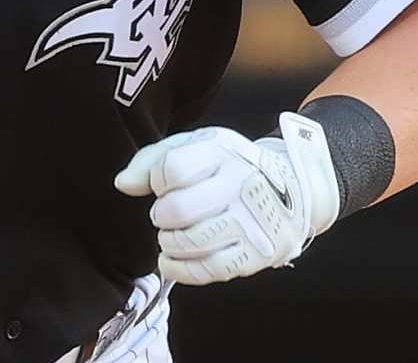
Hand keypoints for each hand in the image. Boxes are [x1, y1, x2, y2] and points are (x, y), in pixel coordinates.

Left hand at [114, 113, 339, 284]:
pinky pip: (209, 269)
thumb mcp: (196, 147)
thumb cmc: (230, 166)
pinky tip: (172, 260)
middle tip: (165, 215)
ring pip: (192, 242)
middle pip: (178, 209)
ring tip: (172, 235)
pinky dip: (180, 269)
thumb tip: (123, 184)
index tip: (163, 186)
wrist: (293, 188)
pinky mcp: (256, 253)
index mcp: (223, 152)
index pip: (171, 169)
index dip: (157, 181)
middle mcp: (240, 184)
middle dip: (161, 216)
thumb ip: (153, 159)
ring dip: (170, 242)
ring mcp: (251, 221)